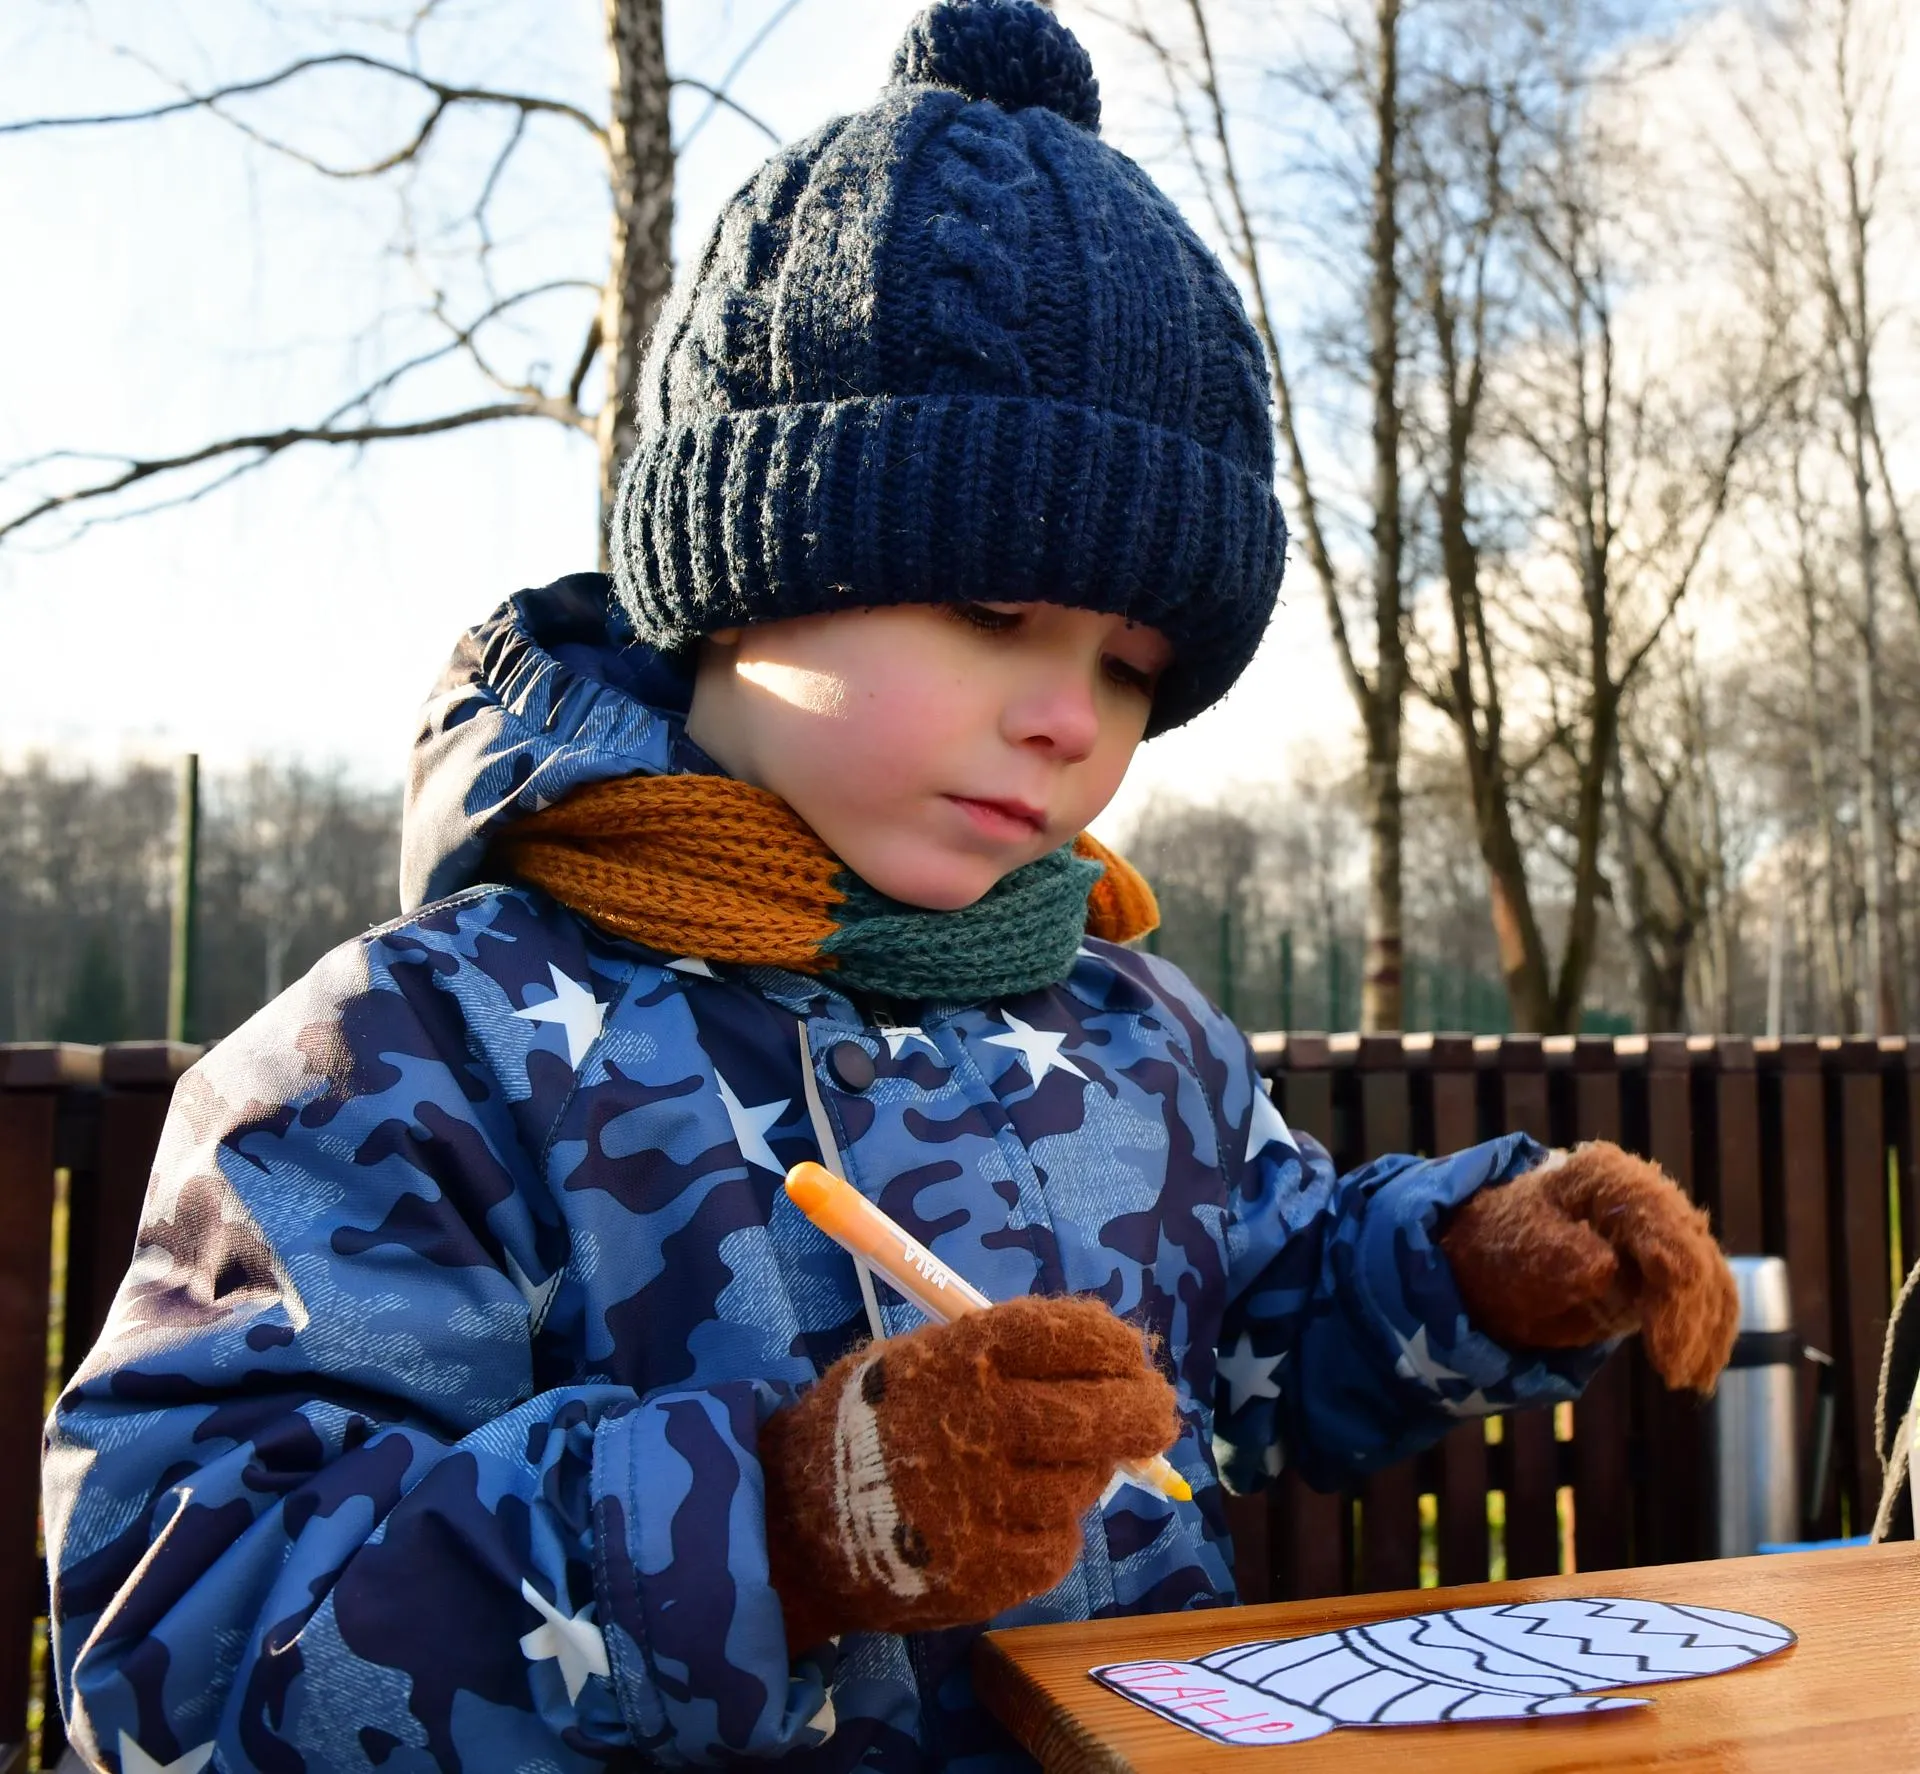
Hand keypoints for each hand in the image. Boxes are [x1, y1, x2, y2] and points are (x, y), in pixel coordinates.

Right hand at [760, 1295, 1177, 1649]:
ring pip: (1081, 1484)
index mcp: (956, 1357)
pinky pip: (1057, 1546)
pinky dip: (1050, 1531)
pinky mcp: (982, 1573)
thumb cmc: (872, 1423)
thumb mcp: (920, 1359)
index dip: (1113, 1342)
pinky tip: (1014, 1517)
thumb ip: (1004, 1358)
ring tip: (1044, 1468)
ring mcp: (979, 1504)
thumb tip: (1115, 1361)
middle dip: (1143, 1410)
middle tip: (1155, 1413)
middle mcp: (973, 1425)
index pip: (1068, 1335)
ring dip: (1081, 1474)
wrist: (791, 1523)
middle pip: (1100, 1415)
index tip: (1132, 1351)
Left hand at [1438, 1142, 1738, 1393]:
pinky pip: (1709, 1287)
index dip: (1672, 1293)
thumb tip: (1605, 1266)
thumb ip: (1558, 1256)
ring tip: (1691, 1379)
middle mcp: (1647, 1189)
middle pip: (1693, 1255)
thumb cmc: (1510, 1247)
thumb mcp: (1520, 1250)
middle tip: (1675, 1376)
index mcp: (1606, 1177)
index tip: (1665, 1350)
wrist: (1506, 1250)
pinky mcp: (1675, 1254)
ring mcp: (1665, 1221)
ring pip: (1709, 1275)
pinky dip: (1711, 1326)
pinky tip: (1703, 1366)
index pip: (1659, 1231)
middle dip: (1689, 1318)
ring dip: (1706, 1329)